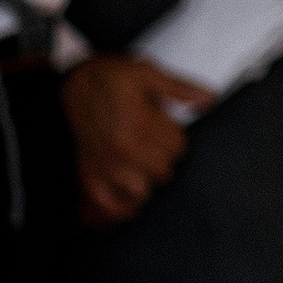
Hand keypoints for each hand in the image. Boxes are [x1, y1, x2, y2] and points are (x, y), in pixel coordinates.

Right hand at [63, 54, 214, 228]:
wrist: (72, 83)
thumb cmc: (109, 78)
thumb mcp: (148, 74)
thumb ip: (181, 88)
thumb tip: (210, 100)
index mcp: (139, 123)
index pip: (177, 148)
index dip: (175, 138)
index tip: (166, 129)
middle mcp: (121, 149)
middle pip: (163, 170)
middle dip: (162, 158)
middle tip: (153, 145)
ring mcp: (104, 165)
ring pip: (141, 190)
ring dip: (145, 180)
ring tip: (142, 167)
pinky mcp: (89, 174)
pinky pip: (109, 204)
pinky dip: (120, 208)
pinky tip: (130, 204)